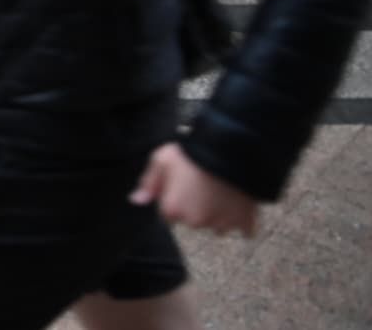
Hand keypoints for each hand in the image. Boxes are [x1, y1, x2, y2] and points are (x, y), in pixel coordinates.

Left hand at [130, 142, 259, 236]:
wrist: (231, 149)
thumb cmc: (192, 153)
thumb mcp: (162, 160)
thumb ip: (148, 183)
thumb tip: (136, 201)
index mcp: (173, 209)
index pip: (169, 214)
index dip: (174, 198)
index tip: (182, 184)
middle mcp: (196, 222)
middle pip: (193, 220)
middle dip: (195, 207)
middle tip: (201, 183)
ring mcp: (222, 224)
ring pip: (216, 225)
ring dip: (218, 214)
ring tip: (221, 190)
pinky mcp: (245, 223)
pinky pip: (244, 231)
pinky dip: (242, 221)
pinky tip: (239, 204)